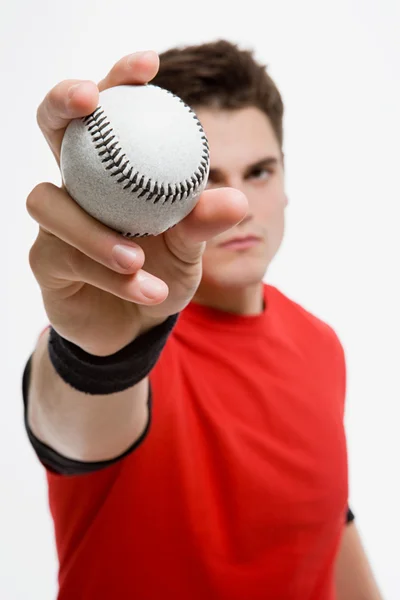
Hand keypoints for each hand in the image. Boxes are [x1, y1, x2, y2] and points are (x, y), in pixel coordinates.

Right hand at [27, 51, 247, 355]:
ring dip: (96, 231)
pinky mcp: (44, 260)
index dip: (117, 80)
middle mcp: (77, 185)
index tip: (149, 64)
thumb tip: (237, 199)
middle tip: (89, 98)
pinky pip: (69, 259)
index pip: (107, 113)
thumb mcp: (188, 247)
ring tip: (138, 260)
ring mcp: (55, 222)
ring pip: (51, 202)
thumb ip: (203, 222)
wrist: (135, 324)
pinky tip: (148, 291)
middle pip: (51, 126)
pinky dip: (113, 278)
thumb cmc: (159, 272)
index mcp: (112, 170)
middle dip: (62, 103)